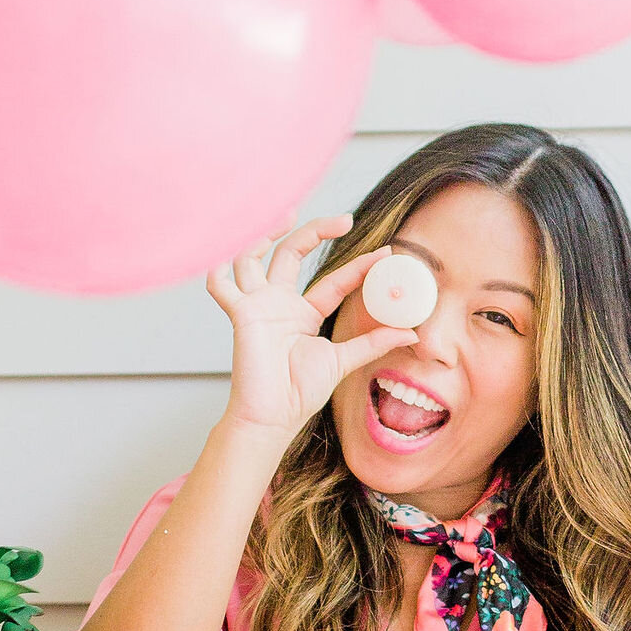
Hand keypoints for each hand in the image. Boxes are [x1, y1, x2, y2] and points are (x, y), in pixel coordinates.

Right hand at [206, 220, 414, 444]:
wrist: (273, 417)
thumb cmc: (299, 394)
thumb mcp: (343, 361)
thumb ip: (373, 343)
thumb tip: (412, 333)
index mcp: (303, 313)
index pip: (334, 279)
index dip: (359, 265)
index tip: (385, 253)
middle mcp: (278, 303)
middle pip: (291, 252)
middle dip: (315, 231)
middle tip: (345, 218)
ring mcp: (257, 306)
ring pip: (252, 257)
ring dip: (265, 234)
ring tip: (287, 213)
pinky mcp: (240, 315)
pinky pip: (220, 285)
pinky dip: (218, 267)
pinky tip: (229, 248)